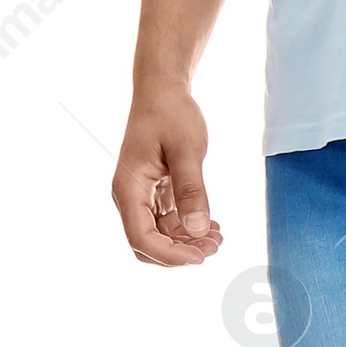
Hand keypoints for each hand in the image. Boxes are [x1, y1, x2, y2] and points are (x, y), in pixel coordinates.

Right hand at [112, 87, 223, 266]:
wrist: (162, 91)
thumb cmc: (172, 114)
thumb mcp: (187, 150)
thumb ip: (192, 190)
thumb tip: (198, 229)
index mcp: (129, 189)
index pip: (142, 239)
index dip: (171, 255)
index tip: (202, 256)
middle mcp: (128, 197)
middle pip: (147, 244)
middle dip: (179, 252)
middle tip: (214, 246)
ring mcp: (139, 196)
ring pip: (157, 236)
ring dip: (185, 242)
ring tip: (217, 236)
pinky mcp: (151, 192)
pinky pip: (165, 221)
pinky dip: (185, 228)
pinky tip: (209, 225)